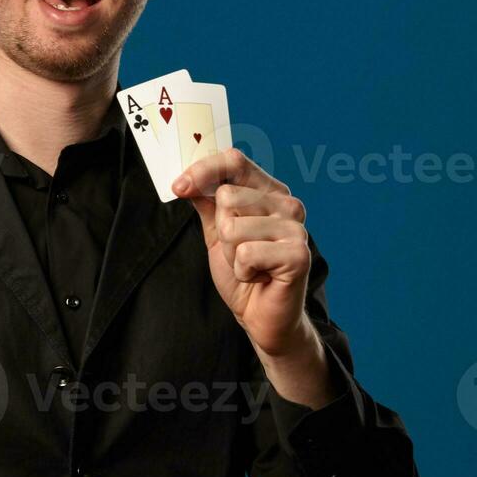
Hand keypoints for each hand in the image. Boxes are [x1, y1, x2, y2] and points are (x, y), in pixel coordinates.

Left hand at [172, 149, 329, 396]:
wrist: (261, 315)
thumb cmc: (243, 272)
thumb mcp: (216, 232)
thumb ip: (206, 202)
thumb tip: (186, 180)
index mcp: (270, 191)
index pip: (234, 160)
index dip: (202, 171)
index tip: (178, 187)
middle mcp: (288, 204)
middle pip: (228, 197)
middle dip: (220, 231)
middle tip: (238, 251)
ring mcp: (296, 228)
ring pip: (233, 227)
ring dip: (231, 254)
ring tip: (249, 265)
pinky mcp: (298, 255)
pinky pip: (246, 253)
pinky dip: (243, 271)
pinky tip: (258, 277)